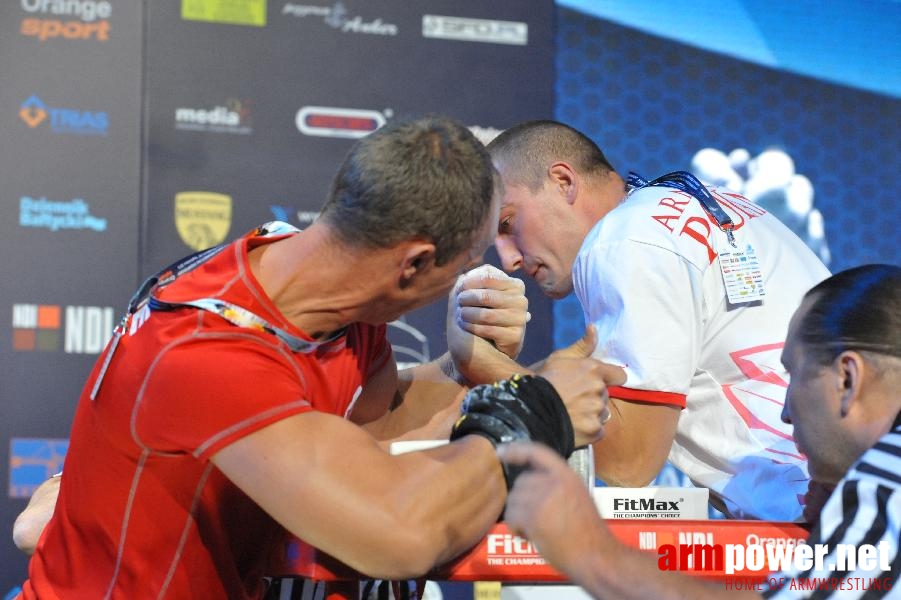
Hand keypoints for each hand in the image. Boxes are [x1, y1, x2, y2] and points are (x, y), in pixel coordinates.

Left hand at [447, 265, 529, 382]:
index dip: (468, 283)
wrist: (480, 348)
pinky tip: (466, 326)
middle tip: (458, 304)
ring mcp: (521, 319)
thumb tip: (465, 276)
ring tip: (461, 316)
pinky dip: (472, 328)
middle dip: (466, 299)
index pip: (488, 276)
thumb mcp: (471, 296)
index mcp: (514, 285)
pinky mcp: (516, 336)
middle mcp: (521, 300)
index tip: (459, 290)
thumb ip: (469, 282)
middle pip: (486, 295)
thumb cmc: (476, 317)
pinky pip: (488, 329)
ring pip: (486, 314)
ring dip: (467, 314)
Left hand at [498, 442, 609, 572]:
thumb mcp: (577, 497)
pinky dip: (517, 529)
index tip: (501, 451)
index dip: (517, 450)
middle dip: (523, 501)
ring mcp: (544, 498)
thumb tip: (530, 486)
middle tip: (536, 519)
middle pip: (521, 482)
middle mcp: (555, 482)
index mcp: (567, 476)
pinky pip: (512, 517)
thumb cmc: (588, 533)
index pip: (538, 452)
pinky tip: (530, 536)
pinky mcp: (534, 516)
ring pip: (514, 500)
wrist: (597, 556)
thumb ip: (556, 487)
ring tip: (536, 530)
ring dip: (519, 517)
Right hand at [537, 326, 626, 446]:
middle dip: (593, 397)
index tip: (600, 382)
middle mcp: (599, 390)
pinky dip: (588, 429)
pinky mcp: (594, 430)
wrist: (529, 409)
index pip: (619, 375)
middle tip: (573, 399)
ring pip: (601, 413)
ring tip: (571, 413)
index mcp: (593, 370)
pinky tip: (573, 425)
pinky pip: (598, 430)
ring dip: (591, 413)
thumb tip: (594, 328)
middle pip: (604, 395)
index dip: (611, 379)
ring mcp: (597, 411)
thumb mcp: (560, 358)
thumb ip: (582, 345)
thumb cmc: (542, 381)